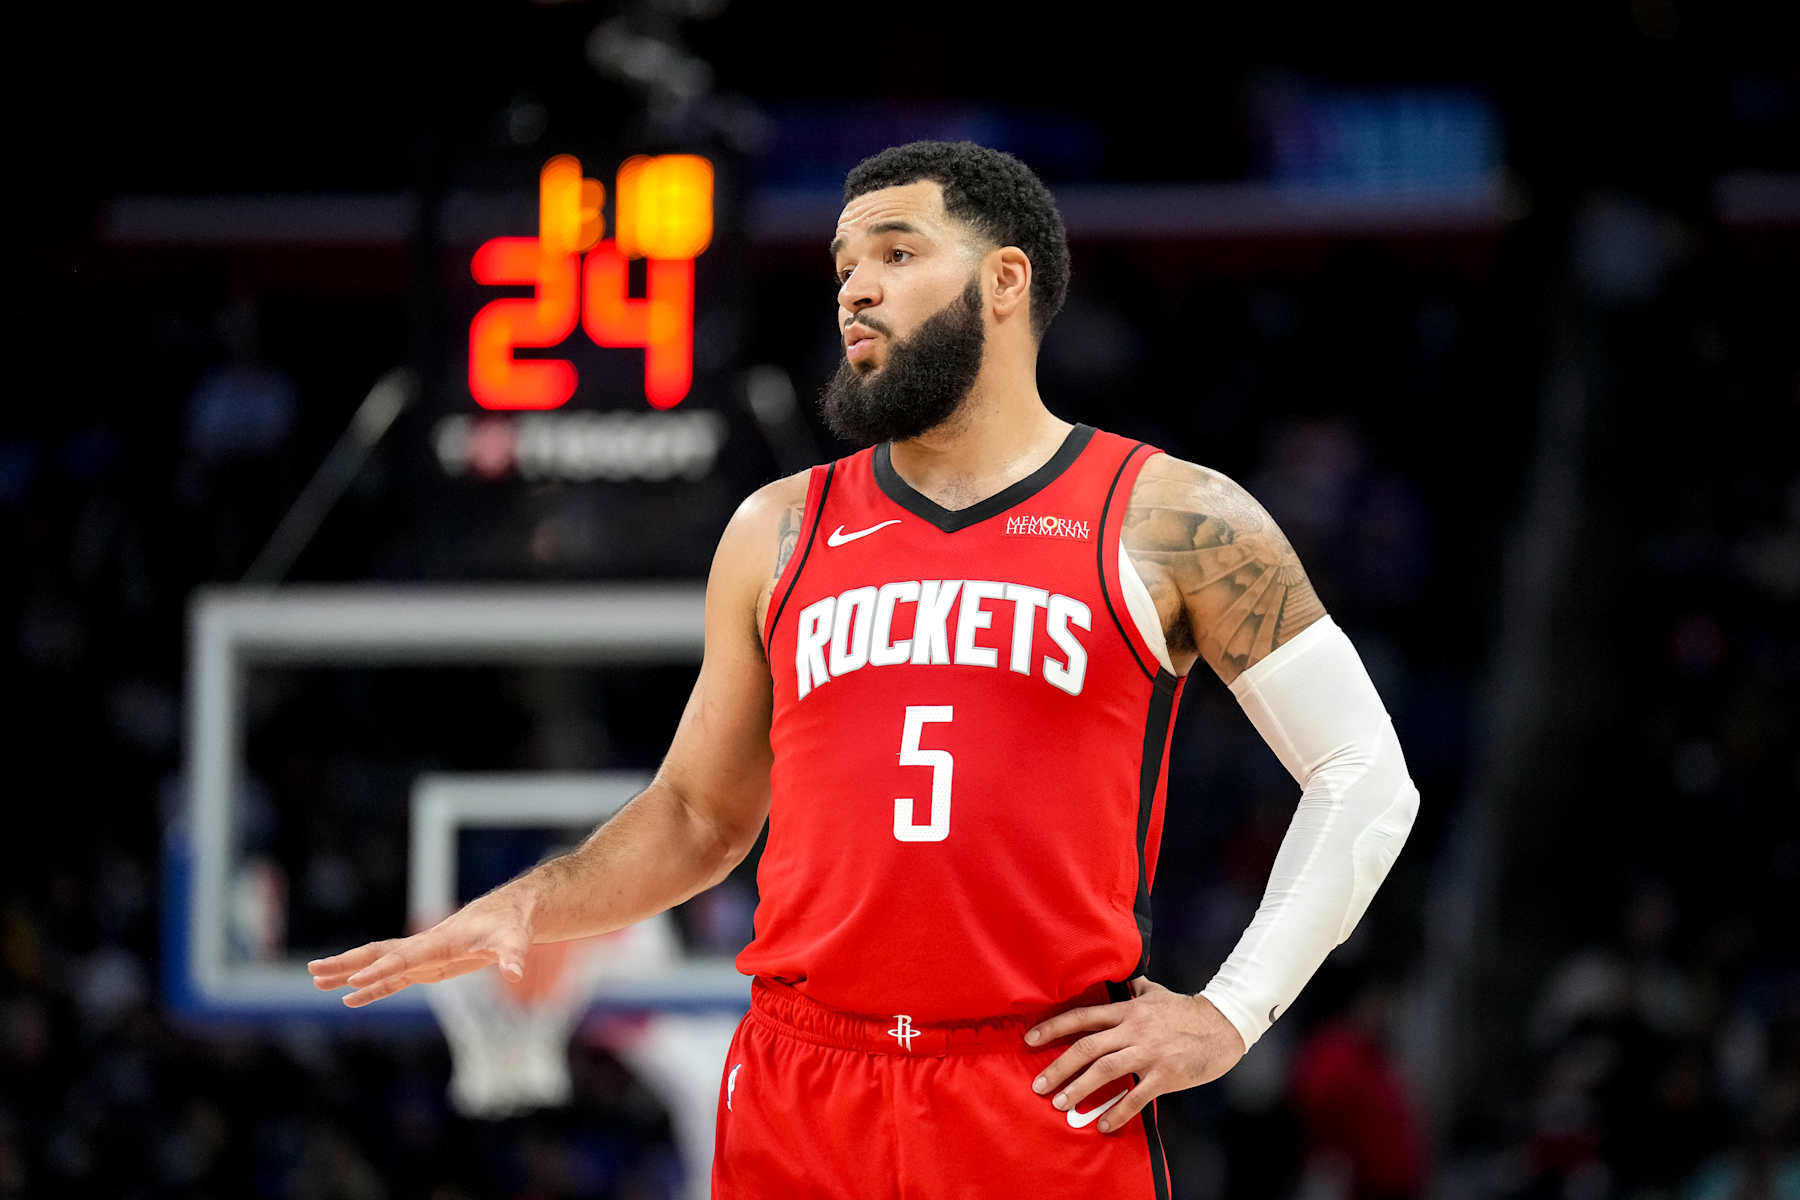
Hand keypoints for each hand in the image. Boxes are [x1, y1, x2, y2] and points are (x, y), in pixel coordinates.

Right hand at [307, 890, 534, 1007]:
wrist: (510, 912)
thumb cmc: (512, 924)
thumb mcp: (515, 939)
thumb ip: (513, 956)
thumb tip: (515, 973)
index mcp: (439, 941)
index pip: (404, 957)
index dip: (380, 970)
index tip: (353, 981)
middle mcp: (424, 947)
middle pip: (378, 955)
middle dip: (347, 964)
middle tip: (314, 972)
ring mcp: (422, 956)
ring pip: (378, 964)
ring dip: (348, 974)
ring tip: (317, 982)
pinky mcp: (427, 966)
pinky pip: (393, 979)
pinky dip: (371, 988)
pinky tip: (350, 999)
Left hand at [1023, 977, 1246, 1131]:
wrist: (1224, 1025)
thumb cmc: (1188, 1010)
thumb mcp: (1158, 993)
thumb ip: (1137, 988)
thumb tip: (1125, 981)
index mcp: (1128, 1011)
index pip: (1083, 1016)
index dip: (1054, 1028)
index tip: (1030, 1040)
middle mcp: (1133, 1030)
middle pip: (1087, 1047)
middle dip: (1059, 1067)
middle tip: (1039, 1085)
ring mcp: (1149, 1052)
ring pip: (1105, 1070)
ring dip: (1079, 1089)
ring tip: (1061, 1104)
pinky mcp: (1166, 1074)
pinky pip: (1136, 1096)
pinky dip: (1117, 1112)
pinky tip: (1103, 1125)